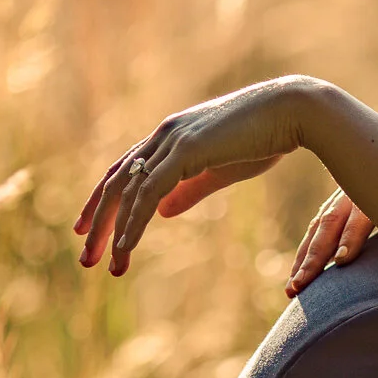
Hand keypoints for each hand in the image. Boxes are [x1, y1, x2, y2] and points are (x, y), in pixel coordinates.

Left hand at [76, 76, 325, 275]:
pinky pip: (150, 192)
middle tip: (86, 258)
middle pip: (116, 182)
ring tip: (106, 265)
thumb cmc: (263, 138)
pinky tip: (127, 247)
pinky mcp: (186, 151)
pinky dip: (135, 222)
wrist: (291, 112)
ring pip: (128, 191)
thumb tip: (161, 211)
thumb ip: (189, 190)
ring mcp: (172, 140)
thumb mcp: (219, 171)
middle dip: (98, 222)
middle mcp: (163, 135)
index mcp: (169, 136)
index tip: (89, 231)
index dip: (104, 201)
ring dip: (114, 232)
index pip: (124, 171)